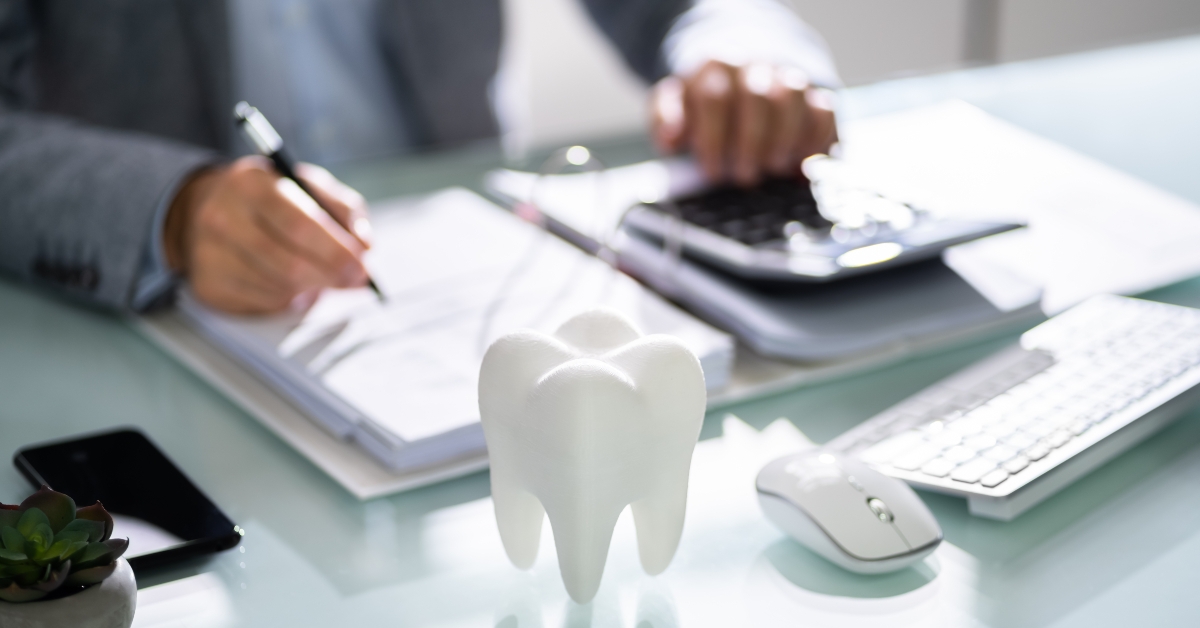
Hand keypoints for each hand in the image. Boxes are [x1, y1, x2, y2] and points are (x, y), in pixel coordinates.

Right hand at [163, 156, 372, 313]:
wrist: (205, 206)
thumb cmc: (269, 197)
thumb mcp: (307, 185)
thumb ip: (343, 209)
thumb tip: (364, 245)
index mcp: (251, 184)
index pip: (299, 225)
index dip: (335, 252)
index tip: (362, 267)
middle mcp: (222, 217)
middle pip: (290, 265)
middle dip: (331, 277)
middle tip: (356, 281)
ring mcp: (209, 254)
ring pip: (280, 288)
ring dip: (312, 288)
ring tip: (321, 275)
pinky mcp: (208, 285)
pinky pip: (264, 303)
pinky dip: (289, 298)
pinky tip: (291, 282)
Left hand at [651, 60, 837, 186]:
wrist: (739, 72)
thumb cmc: (703, 103)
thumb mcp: (674, 106)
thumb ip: (665, 119)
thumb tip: (671, 137)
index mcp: (714, 68)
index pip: (714, 98)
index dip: (713, 139)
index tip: (712, 172)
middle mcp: (753, 67)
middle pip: (757, 97)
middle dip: (751, 141)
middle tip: (744, 177)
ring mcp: (786, 77)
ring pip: (793, 98)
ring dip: (784, 138)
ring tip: (773, 169)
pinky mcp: (814, 94)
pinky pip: (824, 110)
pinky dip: (816, 139)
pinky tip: (802, 165)